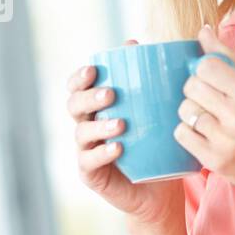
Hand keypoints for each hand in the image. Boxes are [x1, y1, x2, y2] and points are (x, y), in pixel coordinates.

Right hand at [67, 38, 185, 226]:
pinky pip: (90, 161)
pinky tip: (118, 148)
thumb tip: (140, 45)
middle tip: (110, 94)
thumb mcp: (158, 113)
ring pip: (81, 132)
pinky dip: (103, 153)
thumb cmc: (157, 145)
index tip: (93, 69)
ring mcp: (86, 150)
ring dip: (100, 125)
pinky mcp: (91, 174)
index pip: (77, 87)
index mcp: (97, 107)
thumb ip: (150, 83)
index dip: (79, 77)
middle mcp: (87, 126)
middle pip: (74, 105)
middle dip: (88, 97)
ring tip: (121, 123)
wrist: (160, 190)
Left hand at [175, 24, 234, 204]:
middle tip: (207, 99)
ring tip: (206, 118)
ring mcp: (226, 140)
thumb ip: (228, 59)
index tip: (211, 79)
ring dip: (191, 112)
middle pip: (191, 87)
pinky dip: (187, 132)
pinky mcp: (215, 160)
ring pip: (185, 111)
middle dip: (194, 90)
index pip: (206, 66)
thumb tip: (203, 31)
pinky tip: (202, 134)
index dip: (203, 70)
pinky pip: (182, 134)